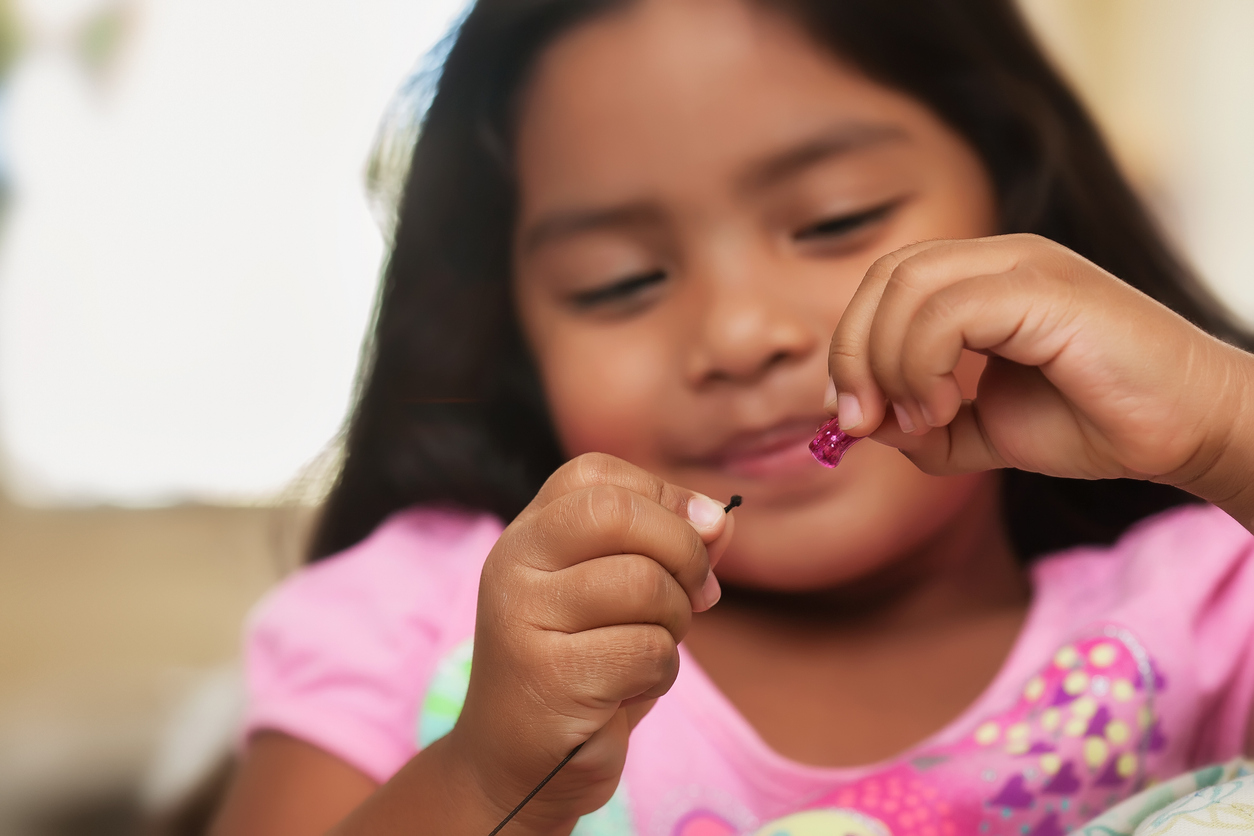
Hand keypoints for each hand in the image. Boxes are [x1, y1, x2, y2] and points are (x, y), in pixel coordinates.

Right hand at [447, 453, 731, 833]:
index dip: (661, 498)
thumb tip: (721, 517)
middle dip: (682, 551)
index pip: (597, 474)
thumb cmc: (584, 671)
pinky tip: (630, 689)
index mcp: (528, 535)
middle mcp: (513, 564)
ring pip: (643, 584)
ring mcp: (522, 618)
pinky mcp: (546, 676)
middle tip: (694, 595)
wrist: (520, 768)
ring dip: (675, 622)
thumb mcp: (628, 597)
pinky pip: (646, 649)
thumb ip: (672, 547)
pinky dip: (661, 672)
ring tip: (649, 649)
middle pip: (617, 512)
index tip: (689, 541)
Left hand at [827, 234, 1253, 509]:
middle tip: (860, 420)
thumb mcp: (985, 431)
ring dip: (888, 363)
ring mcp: (1027, 265)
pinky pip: (949, 311)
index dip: (850, 346)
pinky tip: (945, 408)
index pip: (885, 284)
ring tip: (921, 420)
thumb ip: (922, 426)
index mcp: (983, 278)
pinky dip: (923, 364)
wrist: (1189, 430)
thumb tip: (859, 421)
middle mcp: (1001, 257)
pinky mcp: (1049, 289)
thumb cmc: (1096, 421)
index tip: (850, 416)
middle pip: (886, 276)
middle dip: (853, 353)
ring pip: (908, 286)